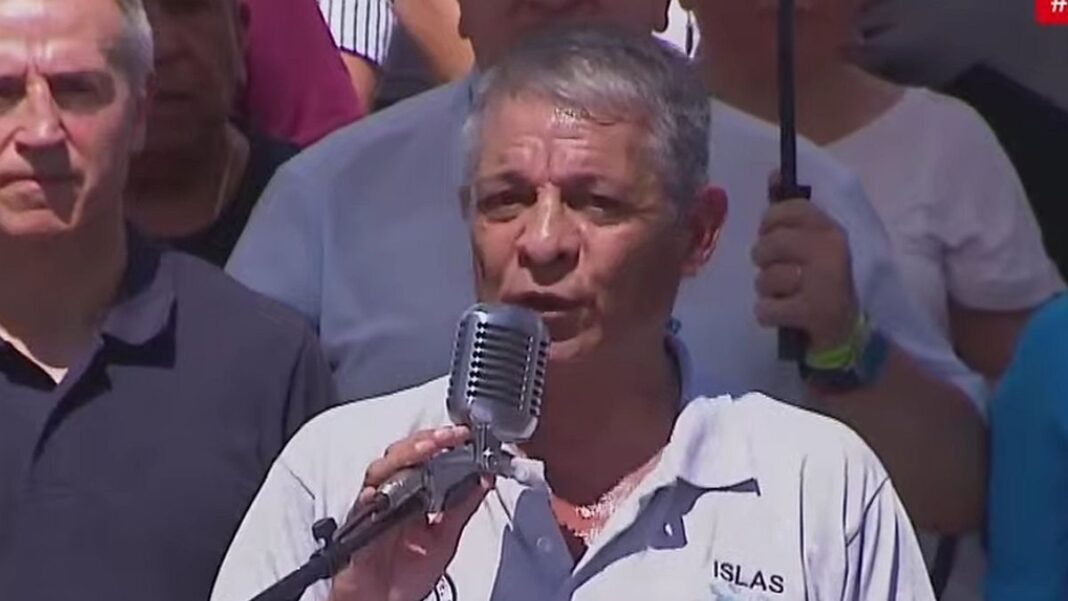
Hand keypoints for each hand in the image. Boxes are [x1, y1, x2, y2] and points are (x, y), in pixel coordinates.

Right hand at [328, 426, 490, 600]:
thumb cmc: (407, 575)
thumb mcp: (445, 538)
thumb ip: (462, 507)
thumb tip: (484, 478)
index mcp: (413, 493)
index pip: (426, 456)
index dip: (444, 442)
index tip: (466, 434)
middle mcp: (392, 494)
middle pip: (403, 454)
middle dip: (427, 441)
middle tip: (451, 435)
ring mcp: (373, 507)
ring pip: (381, 469)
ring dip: (405, 456)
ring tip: (428, 448)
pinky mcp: (358, 526)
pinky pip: (362, 505)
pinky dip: (372, 495)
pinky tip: (385, 488)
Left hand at [751, 197, 859, 352]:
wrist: (847, 332)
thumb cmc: (825, 282)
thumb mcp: (817, 243)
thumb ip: (794, 212)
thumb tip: (773, 174)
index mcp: (831, 229)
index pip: (789, 209)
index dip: (770, 223)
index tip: (772, 235)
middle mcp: (830, 250)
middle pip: (769, 244)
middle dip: (764, 261)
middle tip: (777, 271)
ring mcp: (823, 282)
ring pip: (765, 278)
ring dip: (767, 291)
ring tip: (784, 295)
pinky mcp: (813, 312)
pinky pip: (766, 308)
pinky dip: (768, 314)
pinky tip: (782, 315)